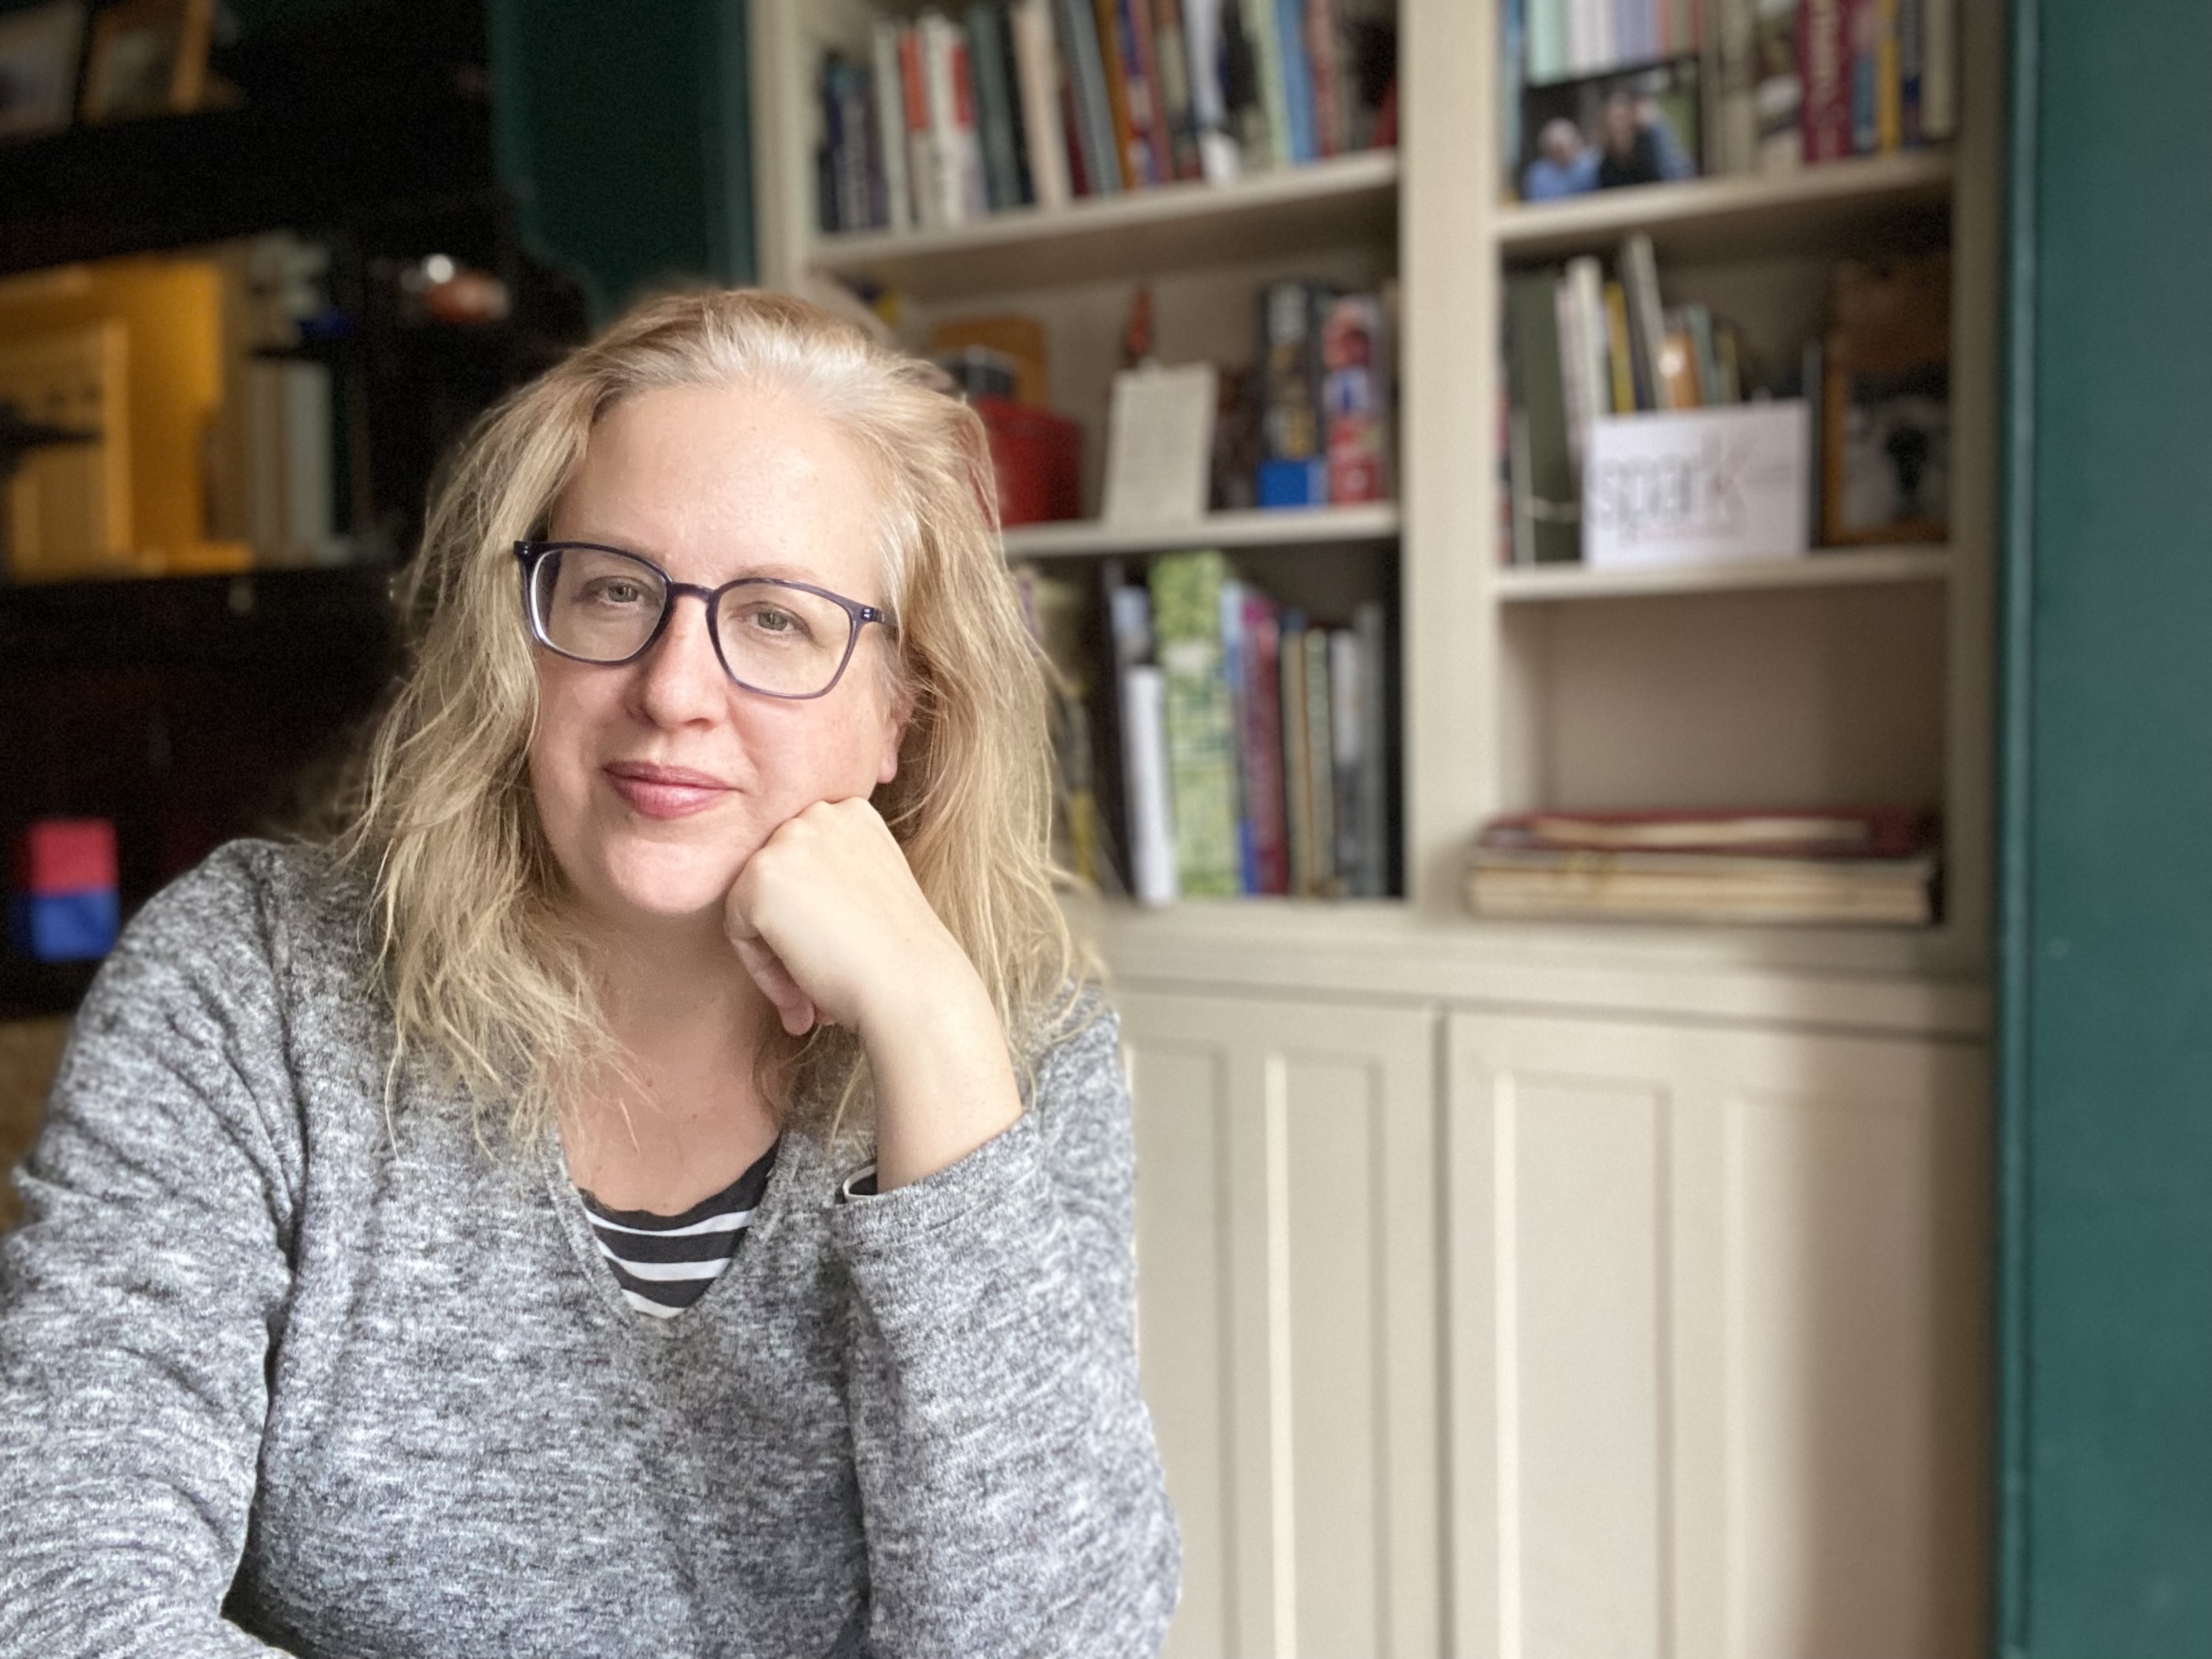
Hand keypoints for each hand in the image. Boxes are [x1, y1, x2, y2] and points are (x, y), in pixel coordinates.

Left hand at [723, 797, 954, 1037]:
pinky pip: (737, 930)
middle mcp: (820, 813)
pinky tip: (803, 991)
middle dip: (791, 936)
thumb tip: (792, 908)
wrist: (913, 986)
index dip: (813, 918)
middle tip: (819, 986)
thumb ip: (829, 882)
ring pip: (751, 905)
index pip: (801, 865)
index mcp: (852, 813)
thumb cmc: (899, 957)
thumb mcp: (870, 894)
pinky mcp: (760, 876)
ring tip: (812, 997)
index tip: (837, 956)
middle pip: (774, 882)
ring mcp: (788, 840)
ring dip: (776, 956)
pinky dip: (761, 969)